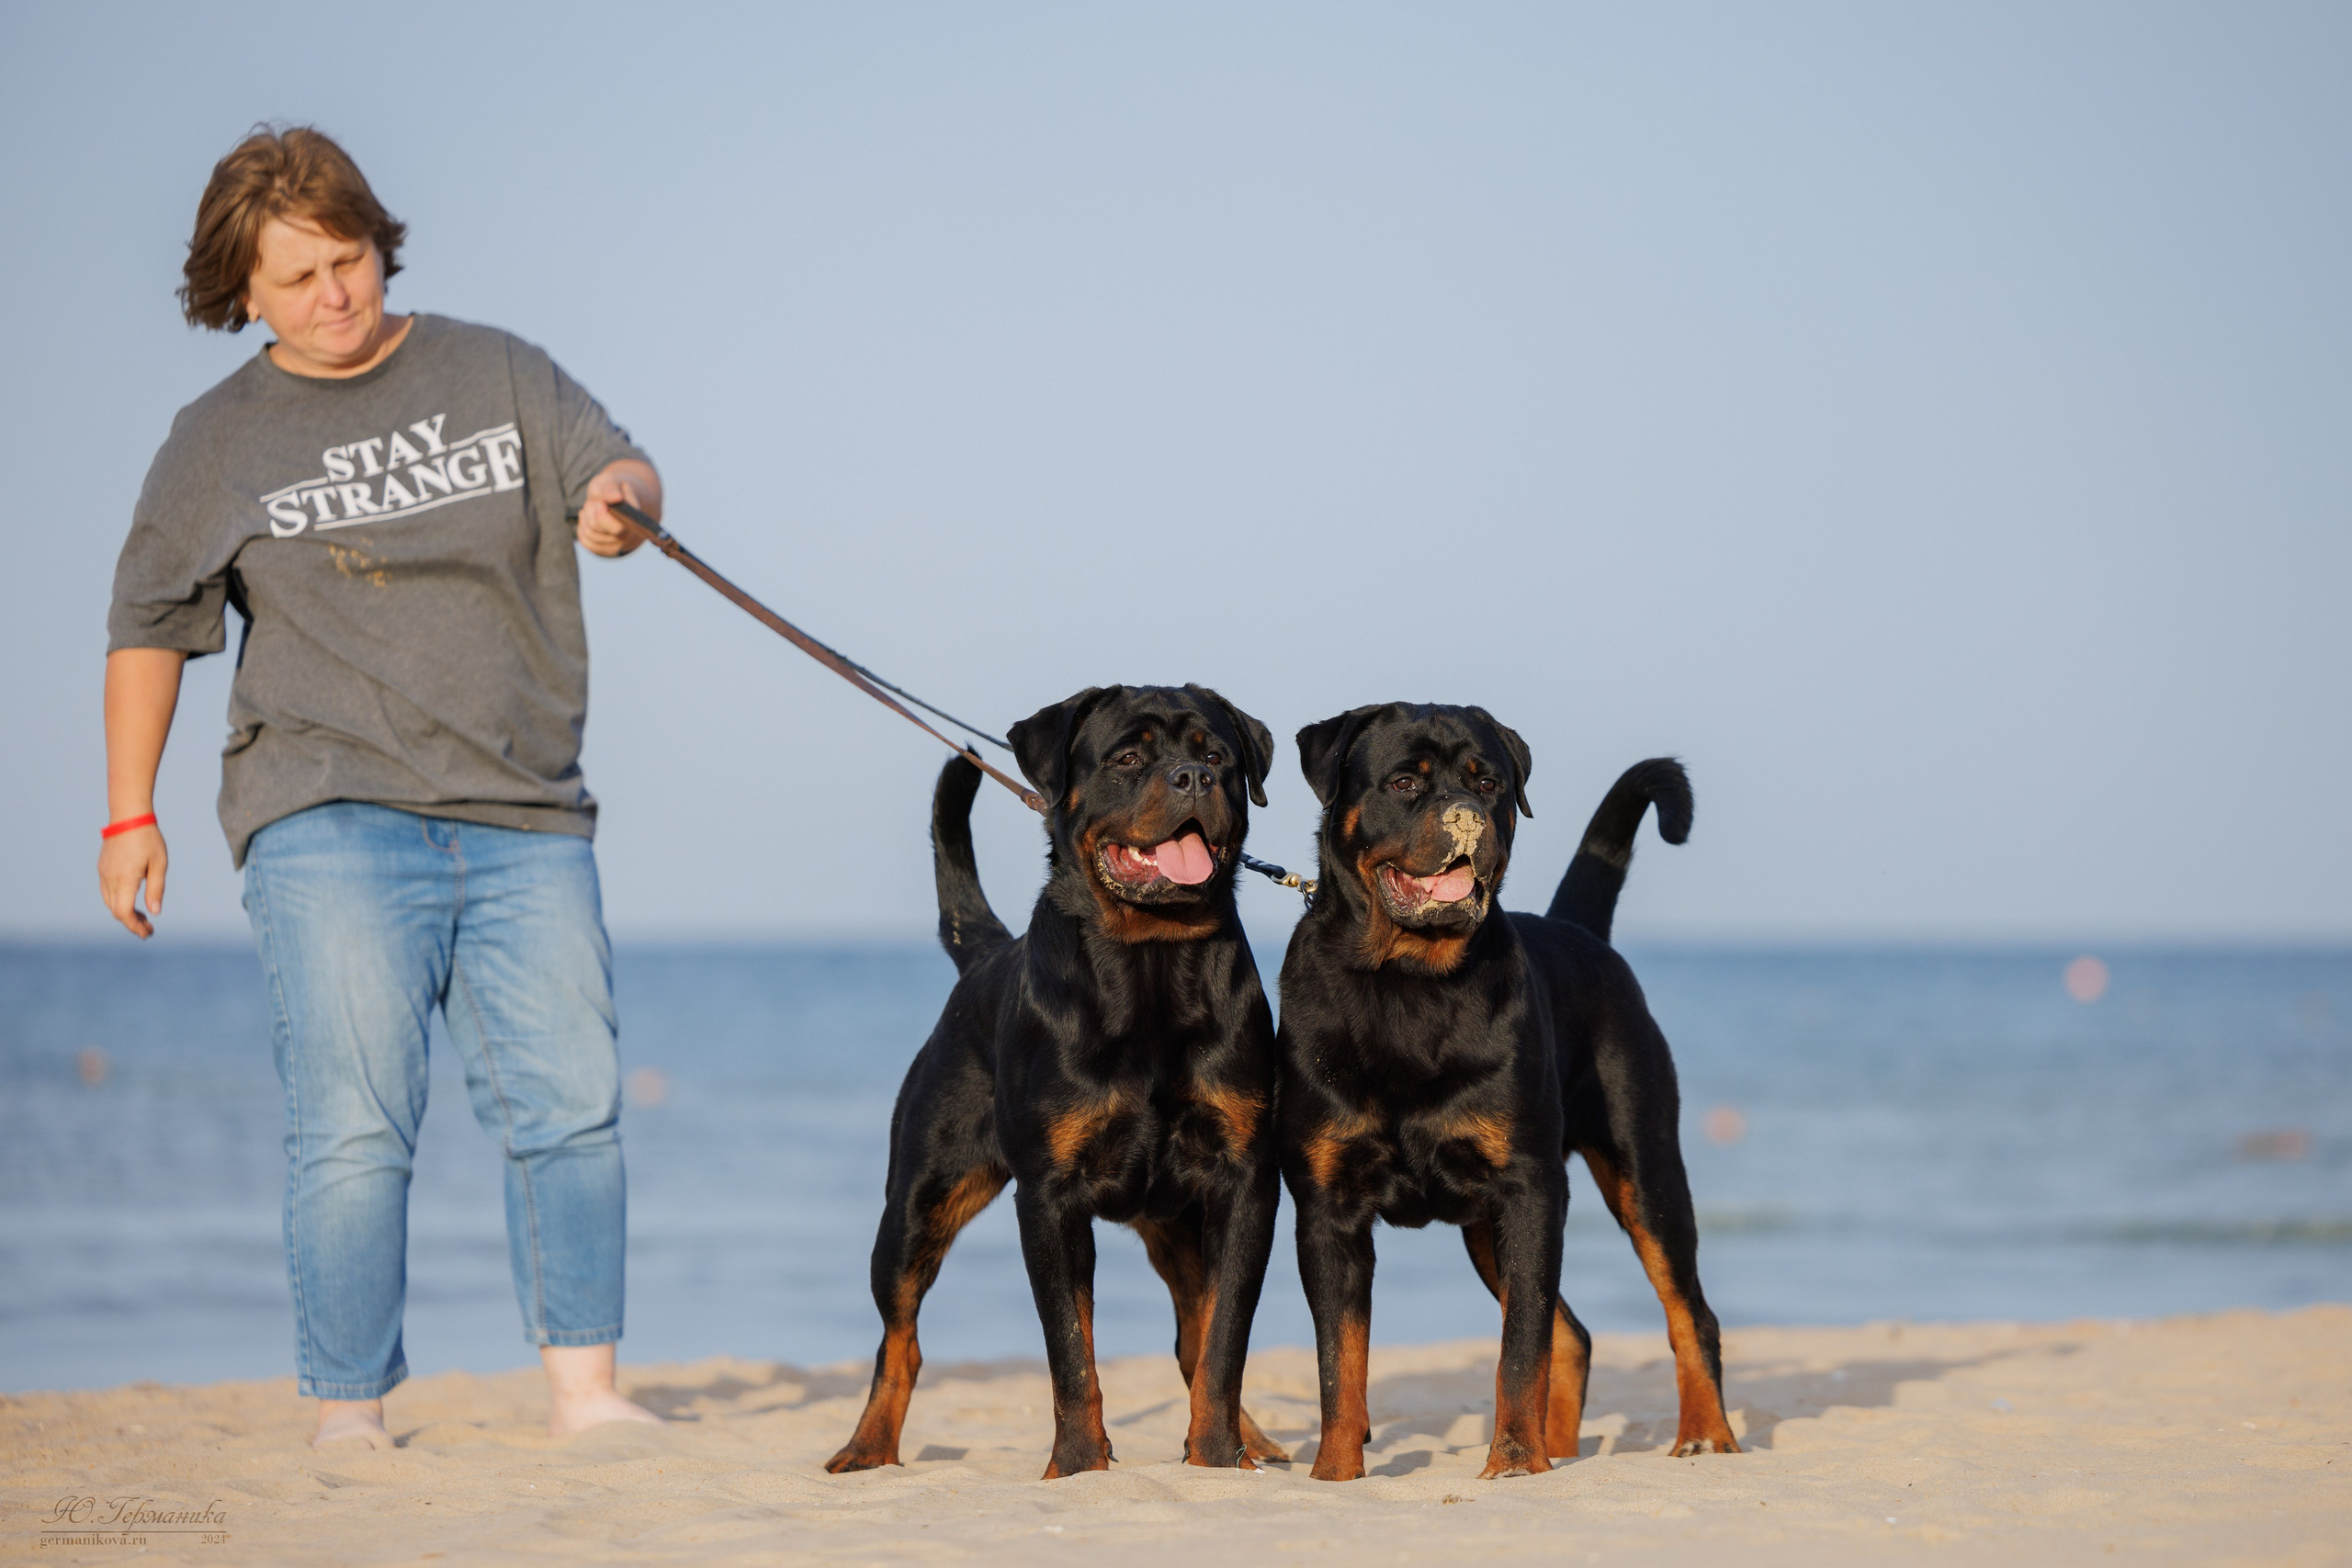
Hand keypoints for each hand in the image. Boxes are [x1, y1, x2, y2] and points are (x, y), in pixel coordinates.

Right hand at [99, 822, 167, 939]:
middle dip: (131, 922)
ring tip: (142, 916)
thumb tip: (154, 912)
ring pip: (109, 902)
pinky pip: (107, 891)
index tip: (147, 933)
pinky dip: (118, 901)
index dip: (134, 926)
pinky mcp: (102, 868)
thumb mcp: (159, 864)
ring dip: (124, 913)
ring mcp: (104, 873)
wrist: (128, 817)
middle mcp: (110, 878)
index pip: (124, 912)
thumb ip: (156, 889)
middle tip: (148, 928)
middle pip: (116, 911)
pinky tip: (131, 900)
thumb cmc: (148, 839)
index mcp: (125, 879)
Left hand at [578, 460, 660, 557]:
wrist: (618, 499)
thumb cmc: (614, 489)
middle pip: (597, 530)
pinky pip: (585, 540)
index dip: (603, 517)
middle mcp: (628, 536)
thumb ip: (613, 488)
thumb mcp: (612, 481)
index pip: (617, 528)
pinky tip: (588, 517)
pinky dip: (582, 526)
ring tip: (593, 506)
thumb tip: (616, 497)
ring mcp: (616, 545)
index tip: (599, 503)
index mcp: (634, 520)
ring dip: (586, 517)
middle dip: (591, 511)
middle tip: (595, 501)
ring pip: (589, 534)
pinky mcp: (603, 549)